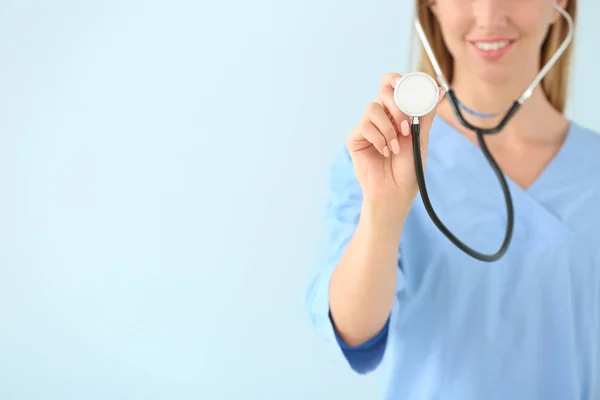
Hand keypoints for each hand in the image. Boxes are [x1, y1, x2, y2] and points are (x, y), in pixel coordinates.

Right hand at [347, 73, 443, 205]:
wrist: (395, 192)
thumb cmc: (408, 169)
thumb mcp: (420, 138)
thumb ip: (425, 114)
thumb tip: (440, 90)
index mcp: (397, 114)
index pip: (392, 87)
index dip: (395, 79)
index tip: (403, 82)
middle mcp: (381, 117)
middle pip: (382, 91)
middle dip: (397, 106)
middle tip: (405, 127)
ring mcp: (367, 127)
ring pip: (372, 108)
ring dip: (388, 127)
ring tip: (395, 146)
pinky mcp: (355, 139)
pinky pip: (364, 126)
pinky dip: (378, 139)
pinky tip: (385, 152)